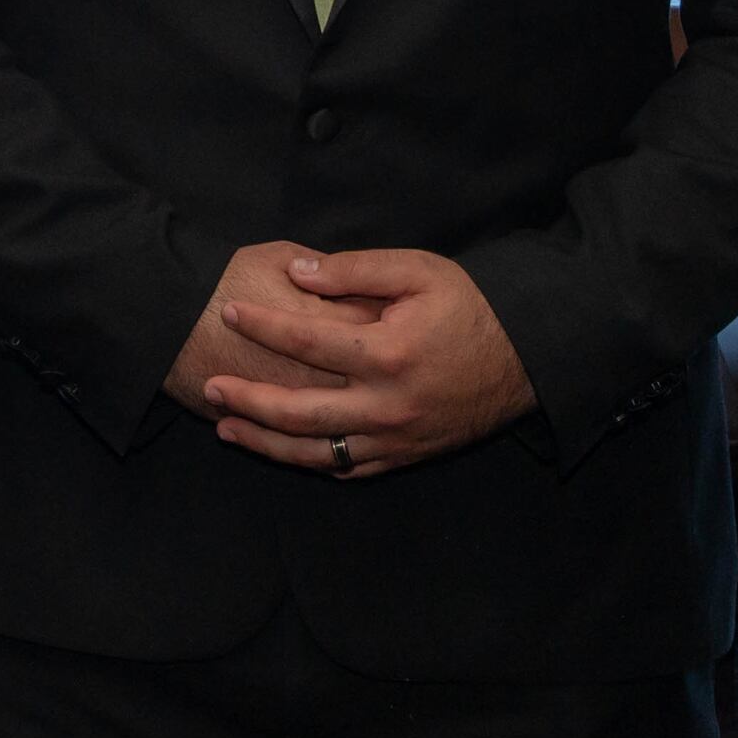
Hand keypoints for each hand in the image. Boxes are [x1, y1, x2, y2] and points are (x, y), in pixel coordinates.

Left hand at [189, 248, 536, 479]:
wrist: (527, 359)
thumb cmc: (471, 307)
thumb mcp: (419, 270)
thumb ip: (355, 269)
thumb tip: (298, 272)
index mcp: (388, 353)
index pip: (306, 341)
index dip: (262, 325)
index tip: (229, 311)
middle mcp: (387, 405)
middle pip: (297, 413)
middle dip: (247, 401)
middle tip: (211, 386)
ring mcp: (395, 438)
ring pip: (315, 452)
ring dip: (265, 443)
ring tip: (225, 427)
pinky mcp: (405, 456)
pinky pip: (348, 469)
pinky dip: (309, 462)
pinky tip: (281, 449)